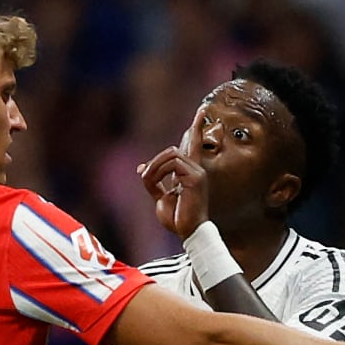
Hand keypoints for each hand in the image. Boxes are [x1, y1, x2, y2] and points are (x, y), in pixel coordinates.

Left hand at [137, 107, 208, 238]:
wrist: (188, 233)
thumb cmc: (178, 218)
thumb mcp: (160, 198)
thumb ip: (154, 182)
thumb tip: (142, 168)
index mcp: (190, 172)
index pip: (195, 144)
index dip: (197, 127)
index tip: (202, 111)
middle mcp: (196, 169)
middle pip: (171, 150)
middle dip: (154, 163)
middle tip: (145, 178)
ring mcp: (197, 173)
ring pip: (170, 154)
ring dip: (154, 168)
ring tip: (149, 183)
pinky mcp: (195, 178)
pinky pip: (172, 164)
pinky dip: (158, 172)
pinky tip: (155, 184)